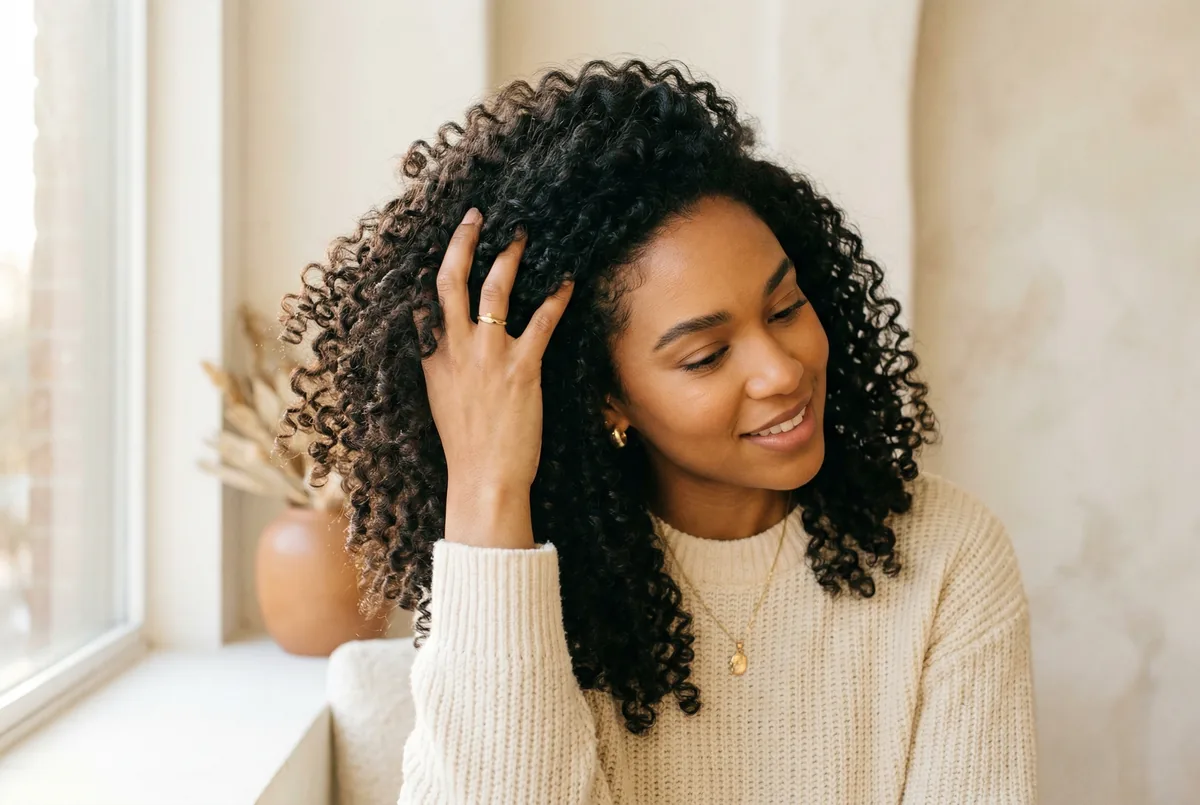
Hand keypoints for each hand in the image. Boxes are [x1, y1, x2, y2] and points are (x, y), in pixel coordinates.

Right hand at [416, 207, 573, 547]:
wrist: (484, 479)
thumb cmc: (468, 449)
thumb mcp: (442, 403)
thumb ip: (444, 370)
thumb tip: (450, 351)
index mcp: (433, 360)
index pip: (426, 303)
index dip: (435, 269)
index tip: (448, 242)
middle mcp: (455, 350)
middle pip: (451, 282)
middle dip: (463, 243)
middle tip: (476, 215)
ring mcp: (487, 357)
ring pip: (494, 290)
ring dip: (509, 258)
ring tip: (523, 235)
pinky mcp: (521, 369)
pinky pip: (541, 323)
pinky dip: (556, 298)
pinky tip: (568, 281)